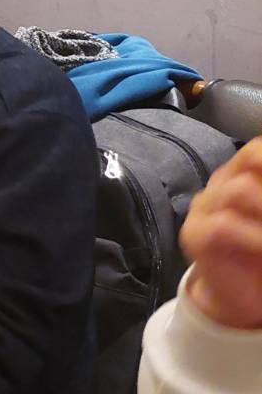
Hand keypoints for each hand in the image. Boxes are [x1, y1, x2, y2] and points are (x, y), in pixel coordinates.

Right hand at [181, 137, 261, 329]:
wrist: (237, 298)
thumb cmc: (261, 258)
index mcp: (241, 177)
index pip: (257, 152)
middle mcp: (220, 186)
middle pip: (250, 159)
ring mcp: (204, 209)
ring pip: (240, 190)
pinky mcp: (195, 235)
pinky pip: (225, 225)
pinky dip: (256, 238)